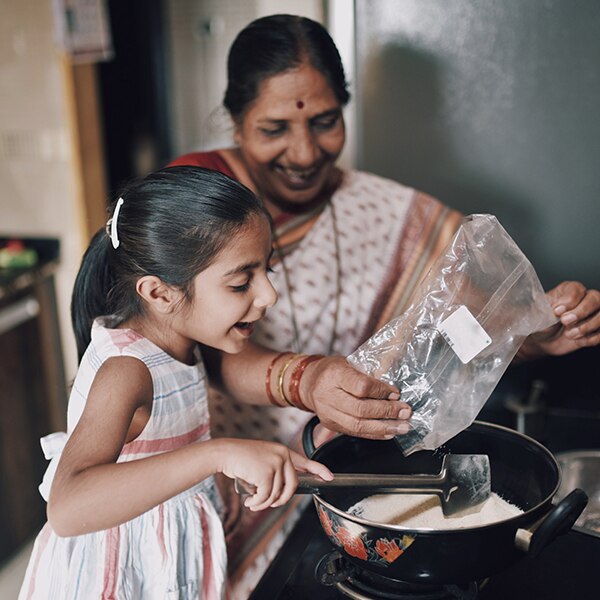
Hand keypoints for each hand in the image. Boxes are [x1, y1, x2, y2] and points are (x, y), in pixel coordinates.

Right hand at [218, 439, 332, 511]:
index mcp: (282, 451)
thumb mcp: (262, 460)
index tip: (330, 477)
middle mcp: (282, 455)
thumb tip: (280, 493)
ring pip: (276, 493)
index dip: (319, 469)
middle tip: (270, 504)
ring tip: (253, 502)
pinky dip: (257, 503)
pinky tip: (249, 502)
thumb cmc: (240, 459)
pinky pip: (266, 496)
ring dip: (263, 503)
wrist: (225, 453)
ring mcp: (275, 463)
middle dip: (281, 500)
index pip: (305, 460)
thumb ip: (275, 471)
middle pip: (292, 485)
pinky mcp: (266, 472)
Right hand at [299, 356, 411, 439]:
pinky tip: (388, 432)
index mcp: (334, 375)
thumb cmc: (332, 370)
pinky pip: (355, 433)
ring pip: (358, 425)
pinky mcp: (330, 425)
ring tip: (402, 427)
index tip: (396, 393)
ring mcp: (327, 413)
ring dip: (384, 428)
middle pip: (360, 409)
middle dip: (387, 412)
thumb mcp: (349, 362)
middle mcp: (327, 395)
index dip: (381, 391)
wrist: (309, 382)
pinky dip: (374, 434)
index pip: (361, 386)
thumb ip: (368, 374)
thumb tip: (394, 389)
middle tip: (405, 411)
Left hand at [523, 281, 599, 356]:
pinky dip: (589, 339)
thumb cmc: (541, 322)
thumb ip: (547, 309)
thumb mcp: (538, 313)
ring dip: (586, 327)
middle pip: (595, 299)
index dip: (568, 301)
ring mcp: (594, 314)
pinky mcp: (597, 329)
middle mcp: (585, 298)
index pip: (577, 289)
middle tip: (565, 322)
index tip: (556, 311)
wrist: (543, 339)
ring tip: (569, 334)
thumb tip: (557, 309)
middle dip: (581, 312)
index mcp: (568, 289)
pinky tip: (576, 339)